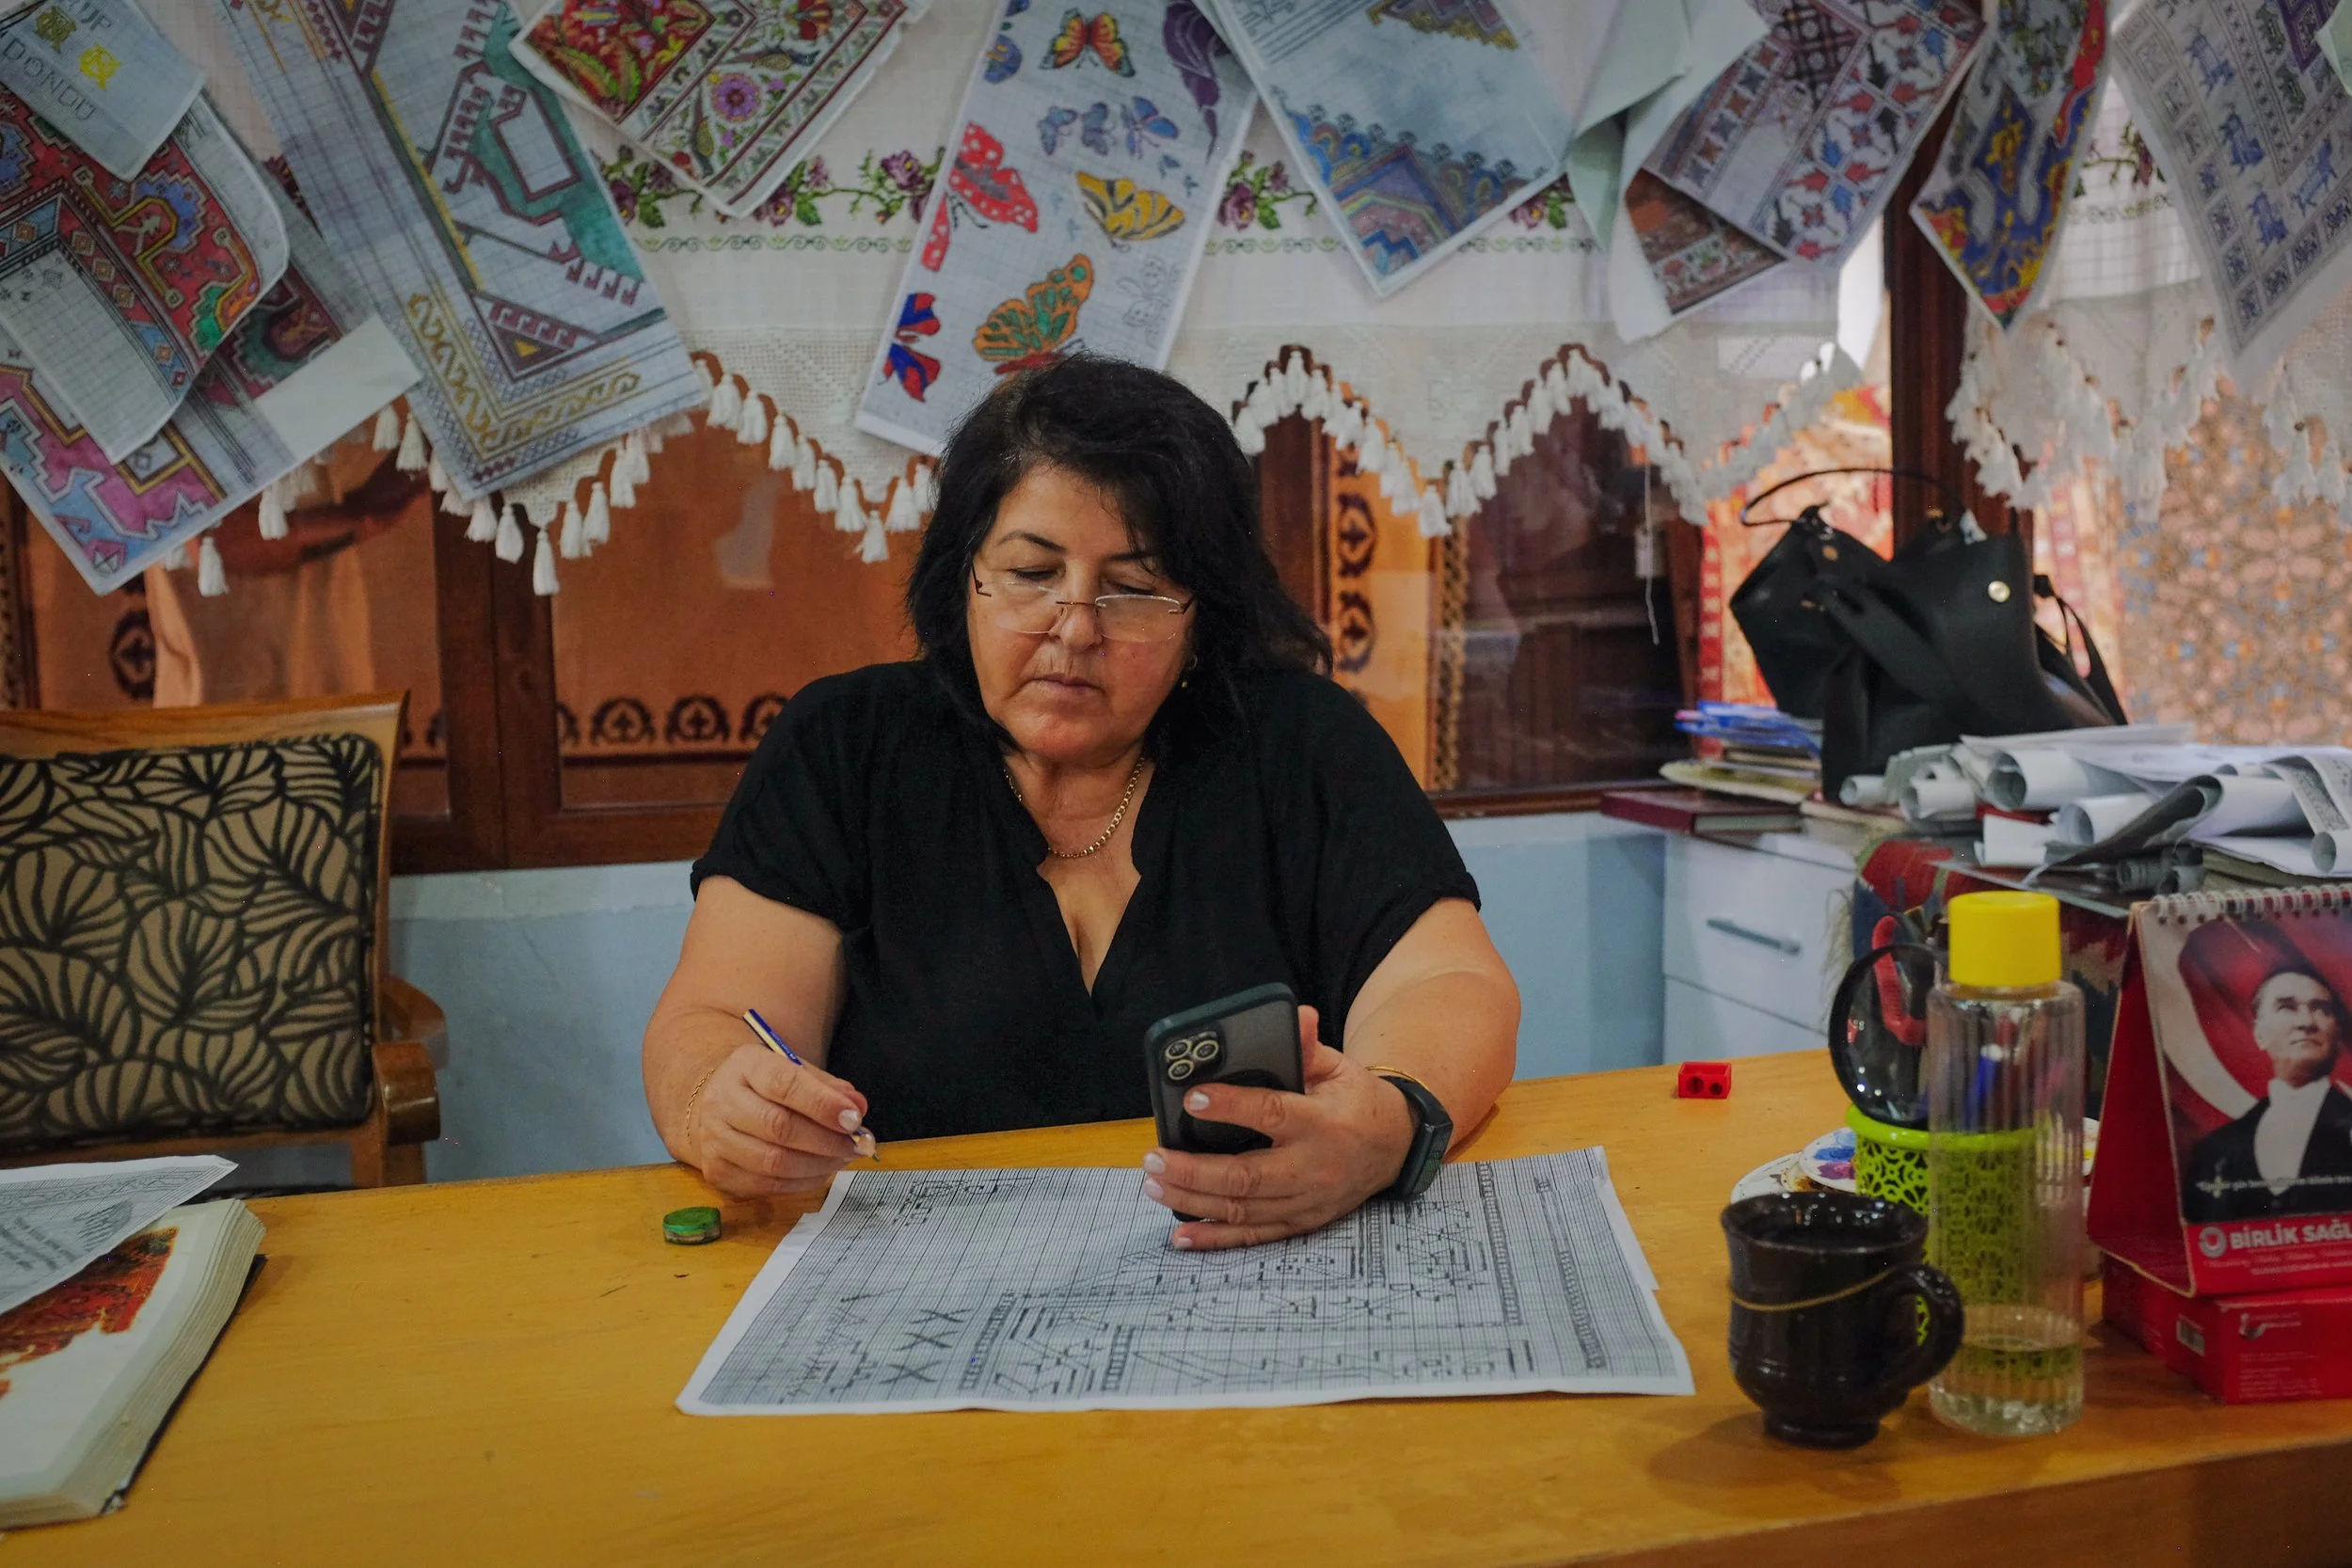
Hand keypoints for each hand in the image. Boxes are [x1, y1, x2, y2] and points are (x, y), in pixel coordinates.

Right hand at [689, 1043, 870, 1198]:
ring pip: (773, 1163)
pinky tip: (820, 1171)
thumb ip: (829, 1088)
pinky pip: (767, 1186)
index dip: (823, 1104)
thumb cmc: (768, 1087)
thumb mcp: (798, 1072)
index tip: (854, 1119)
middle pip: (778, 1127)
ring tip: (842, 1158)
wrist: (721, 1103)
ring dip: (818, 1165)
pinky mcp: (716, 1172)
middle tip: (857, 1145)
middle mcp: (721, 1102)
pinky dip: (802, 1182)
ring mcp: (714, 1140)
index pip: (784, 1085)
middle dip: (826, 1141)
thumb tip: (857, 1108)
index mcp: (745, 1066)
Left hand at [1139, 1004, 1416, 1249]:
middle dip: (1193, 1169)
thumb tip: (1296, 1016)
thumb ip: (1309, 1048)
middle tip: (1153, 1156)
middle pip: (1246, 1176)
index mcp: (1323, 1122)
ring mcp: (1306, 1201)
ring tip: (1154, 1183)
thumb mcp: (1340, 1068)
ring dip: (1193, 1199)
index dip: (1231, 1107)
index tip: (1192, 1099)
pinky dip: (1215, 1239)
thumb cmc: (1356, 1100)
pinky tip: (1181, 1234)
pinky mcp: (1301, 1222)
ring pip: (1242, 1209)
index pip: (1272, 1113)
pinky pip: (1254, 1236)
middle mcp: (1313, 1167)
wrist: (1394, 1147)